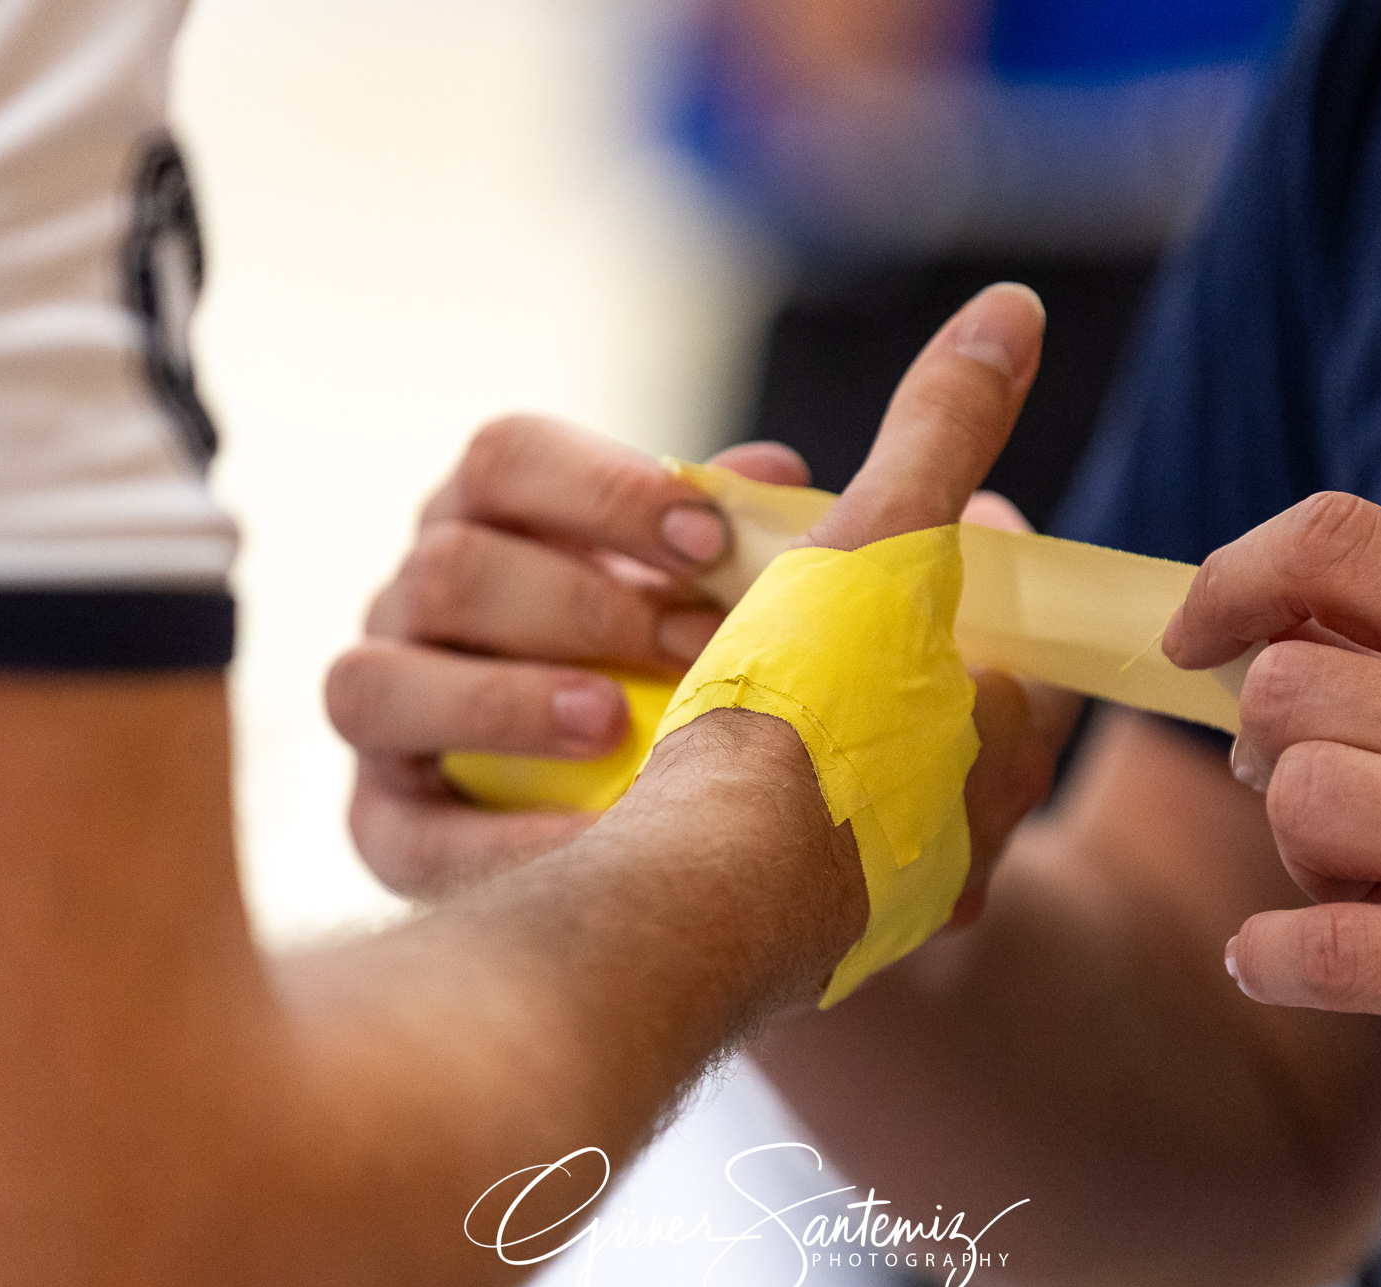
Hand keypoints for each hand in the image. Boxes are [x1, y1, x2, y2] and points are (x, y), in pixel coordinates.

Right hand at [331, 284, 1072, 918]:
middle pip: (443, 560)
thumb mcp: (867, 580)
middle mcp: (439, 604)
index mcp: (527, 518)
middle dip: (576, 603)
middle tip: (696, 649)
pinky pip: (392, 829)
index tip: (712, 537)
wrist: (769, 873)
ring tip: (614, 728)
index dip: (603, 490)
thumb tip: (1009, 319)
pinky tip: (600, 846)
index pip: (509, 456)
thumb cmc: (798, 704)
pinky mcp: (396, 833)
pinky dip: (491, 839)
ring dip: (501, 702)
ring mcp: (403, 719)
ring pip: (371, 677)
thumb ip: (924, 449)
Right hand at [663, 281, 1076, 928]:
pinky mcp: (798, 943)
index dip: (977, 563)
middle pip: (964, 718)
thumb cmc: (806, 718)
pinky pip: (806, 851)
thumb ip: (939, 435)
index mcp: (1011, 739)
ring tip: (755, 673)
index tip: (911, 528)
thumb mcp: (880, 548)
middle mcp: (967, 834)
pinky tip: (709, 765)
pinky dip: (760, 800)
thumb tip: (1014, 311)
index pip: (1035, 633)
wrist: (701, 898)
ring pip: (878, 783)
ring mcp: (885, 900)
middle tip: (834, 598)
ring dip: (836, 721)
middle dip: (907, 650)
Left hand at [1163, 492, 1380, 1178]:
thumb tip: (1249, 630)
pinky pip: (1317, 946)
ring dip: (1295, 858)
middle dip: (1268, 755)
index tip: (1194, 639)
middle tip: (1329, 812)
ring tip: (1363, 890)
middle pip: (1287, 688)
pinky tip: (1279, 964)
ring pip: (1299, 800)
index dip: (1233, 579)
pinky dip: (1267, 960)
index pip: (1342, 540)